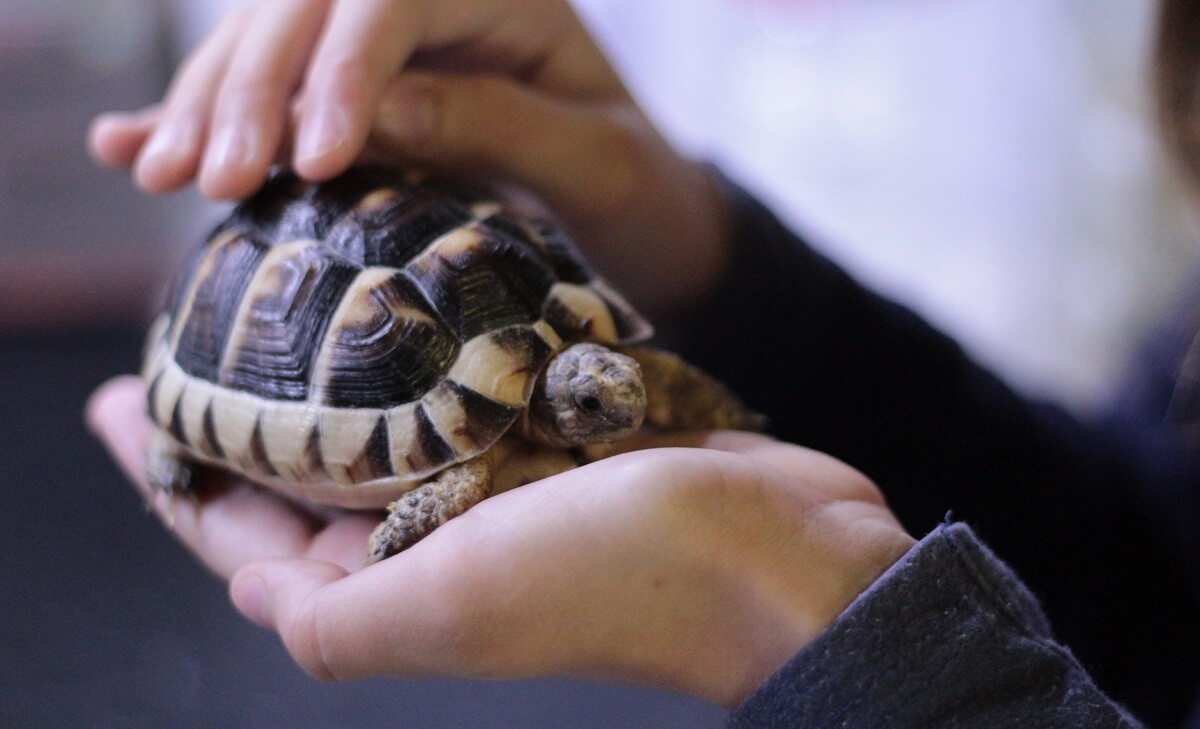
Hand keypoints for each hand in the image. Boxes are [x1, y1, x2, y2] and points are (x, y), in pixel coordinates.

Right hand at [87, 0, 728, 317]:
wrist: (640, 213)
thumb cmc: (636, 186)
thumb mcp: (596, 161)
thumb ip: (497, 126)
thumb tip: (373, 112)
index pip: (394, 0)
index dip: (343, 71)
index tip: (312, 159)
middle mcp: (434, 0)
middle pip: (312, 10)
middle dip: (254, 89)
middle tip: (211, 177)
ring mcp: (388, 43)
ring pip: (272, 44)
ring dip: (209, 105)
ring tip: (158, 173)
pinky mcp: (358, 90)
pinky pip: (272, 92)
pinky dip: (204, 117)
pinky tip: (131, 143)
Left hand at [88, 375, 913, 707]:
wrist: (774, 552)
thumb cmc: (617, 577)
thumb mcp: (452, 606)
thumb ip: (329, 617)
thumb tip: (243, 581)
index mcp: (400, 584)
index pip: (246, 534)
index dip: (170, 479)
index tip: (114, 407)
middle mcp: (442, 538)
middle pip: (308, 477)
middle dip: (241, 419)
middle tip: (187, 344)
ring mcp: (504, 486)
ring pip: (387, 426)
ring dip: (330, 379)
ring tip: (282, 309)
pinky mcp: (561, 438)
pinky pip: (467, 391)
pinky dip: (425, 353)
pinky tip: (403, 309)